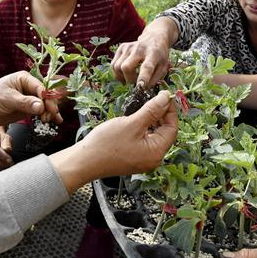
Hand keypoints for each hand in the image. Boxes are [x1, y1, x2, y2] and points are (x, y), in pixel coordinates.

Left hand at [0, 71, 62, 127]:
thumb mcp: (7, 99)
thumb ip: (24, 102)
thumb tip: (41, 106)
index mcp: (23, 78)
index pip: (41, 87)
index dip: (47, 98)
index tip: (50, 109)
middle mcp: (28, 87)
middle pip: (46, 96)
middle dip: (49, 106)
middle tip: (48, 117)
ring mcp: (28, 98)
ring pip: (45, 104)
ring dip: (50, 112)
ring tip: (53, 121)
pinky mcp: (26, 109)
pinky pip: (40, 112)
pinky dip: (46, 116)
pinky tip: (54, 121)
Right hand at [0, 126, 12, 170]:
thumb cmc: (0, 138)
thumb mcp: (5, 137)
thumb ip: (7, 143)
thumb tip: (7, 150)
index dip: (3, 156)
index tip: (10, 160)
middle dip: (2, 164)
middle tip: (10, 164)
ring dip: (0, 168)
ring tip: (8, 166)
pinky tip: (3, 168)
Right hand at [49, 91, 177, 192]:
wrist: (84, 162)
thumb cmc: (106, 144)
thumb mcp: (132, 123)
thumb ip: (151, 110)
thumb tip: (166, 98)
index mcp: (156, 152)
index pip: (172, 128)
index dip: (170, 111)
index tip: (165, 96)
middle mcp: (153, 159)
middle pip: (164, 132)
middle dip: (161, 115)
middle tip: (155, 98)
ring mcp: (143, 160)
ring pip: (154, 136)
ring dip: (151, 120)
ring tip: (144, 106)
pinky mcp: (134, 158)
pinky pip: (144, 141)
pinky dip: (143, 129)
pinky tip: (136, 119)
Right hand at [111, 37, 171, 87]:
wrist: (154, 38)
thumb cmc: (159, 56)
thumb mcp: (164, 67)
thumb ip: (155, 79)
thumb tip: (143, 88)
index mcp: (153, 54)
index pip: (147, 67)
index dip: (143, 78)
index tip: (140, 87)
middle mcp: (140, 48)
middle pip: (126, 67)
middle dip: (129, 79)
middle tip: (135, 81)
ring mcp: (128, 47)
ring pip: (117, 67)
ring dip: (123, 77)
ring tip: (131, 77)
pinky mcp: (122, 47)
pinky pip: (113, 64)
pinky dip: (117, 73)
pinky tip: (124, 74)